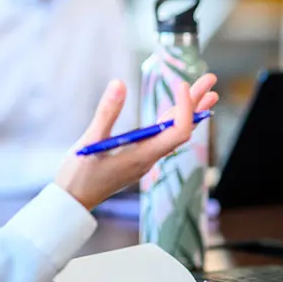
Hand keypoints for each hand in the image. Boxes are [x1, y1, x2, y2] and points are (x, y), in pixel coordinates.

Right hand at [55, 73, 218, 210]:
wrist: (72, 201)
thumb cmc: (79, 175)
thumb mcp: (90, 141)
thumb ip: (106, 113)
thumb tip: (119, 83)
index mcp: (142, 155)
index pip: (177, 131)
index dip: (185, 107)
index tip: (182, 85)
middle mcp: (149, 158)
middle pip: (181, 129)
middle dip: (196, 103)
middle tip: (210, 80)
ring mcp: (144, 159)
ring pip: (174, 133)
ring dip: (188, 111)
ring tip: (206, 92)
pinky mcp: (137, 159)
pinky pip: (163, 138)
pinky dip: (173, 121)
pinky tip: (176, 113)